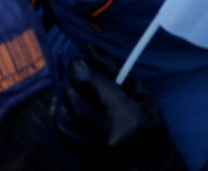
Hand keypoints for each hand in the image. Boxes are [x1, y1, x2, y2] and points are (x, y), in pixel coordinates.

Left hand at [54, 48, 184, 170]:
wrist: (148, 169)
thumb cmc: (149, 130)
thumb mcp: (143, 97)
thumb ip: (114, 70)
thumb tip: (88, 48)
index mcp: (125, 116)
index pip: (84, 79)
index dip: (80, 66)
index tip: (85, 65)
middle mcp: (102, 132)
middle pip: (71, 92)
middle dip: (77, 83)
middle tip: (89, 85)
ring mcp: (86, 144)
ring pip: (62, 105)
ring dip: (72, 97)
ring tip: (88, 102)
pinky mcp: (74, 149)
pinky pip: (58, 120)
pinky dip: (65, 111)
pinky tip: (79, 113)